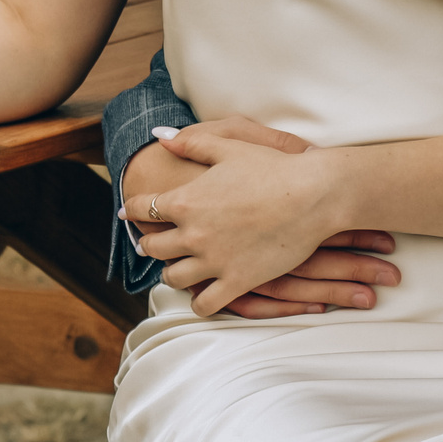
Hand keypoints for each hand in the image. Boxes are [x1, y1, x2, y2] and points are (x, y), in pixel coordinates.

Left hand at [131, 130, 350, 315]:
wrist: (312, 195)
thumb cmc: (272, 167)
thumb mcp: (228, 146)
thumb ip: (190, 142)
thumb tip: (160, 136)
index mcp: (185, 200)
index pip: (142, 209)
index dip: (133, 209)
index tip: (130, 212)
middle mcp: (193, 234)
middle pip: (152, 248)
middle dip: (150, 244)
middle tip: (153, 243)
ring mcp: (214, 261)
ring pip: (173, 279)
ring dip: (171, 273)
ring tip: (178, 268)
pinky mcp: (236, 281)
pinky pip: (204, 305)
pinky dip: (199, 303)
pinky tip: (202, 295)